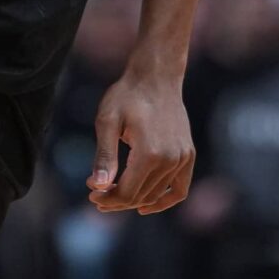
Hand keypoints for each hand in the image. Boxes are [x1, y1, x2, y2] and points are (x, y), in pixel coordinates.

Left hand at [86, 72, 194, 215]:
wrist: (156, 75)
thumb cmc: (127, 94)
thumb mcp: (108, 121)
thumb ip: (104, 155)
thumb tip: (98, 186)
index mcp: (150, 153)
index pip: (127, 193)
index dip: (107, 198)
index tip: (90, 193)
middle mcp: (171, 159)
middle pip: (140, 196)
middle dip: (116, 200)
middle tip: (96, 194)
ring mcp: (183, 157)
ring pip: (156, 193)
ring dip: (134, 199)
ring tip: (113, 192)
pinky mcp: (188, 154)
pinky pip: (180, 188)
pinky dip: (164, 200)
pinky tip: (145, 204)